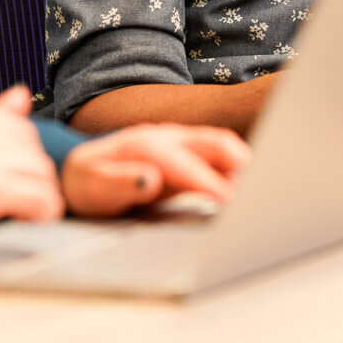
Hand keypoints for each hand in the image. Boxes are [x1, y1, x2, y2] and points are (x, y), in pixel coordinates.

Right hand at [0, 86, 63, 260]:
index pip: (20, 126)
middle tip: (12, 199)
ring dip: (38, 195)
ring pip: (42, 172)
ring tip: (18, 212)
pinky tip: (29, 220)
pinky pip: (41, 197)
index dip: (18, 158)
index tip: (2, 178)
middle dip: (30, 176)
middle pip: (34, 148)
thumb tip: (22, 93)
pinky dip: (43, 212)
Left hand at [61, 124, 251, 217]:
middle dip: (242, 166)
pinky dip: (237, 171)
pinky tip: (248, 191)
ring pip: (223, 148)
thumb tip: (151, 179)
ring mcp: (181, 143)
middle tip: (262, 195)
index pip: (187, 165)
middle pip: (216, 143)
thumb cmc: (87, 182)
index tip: (232, 204)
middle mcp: (170, 138)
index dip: (211, 184)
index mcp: (147, 146)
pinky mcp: (188, 154)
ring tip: (263, 194)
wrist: (79, 170)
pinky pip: (219, 157)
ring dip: (244, 168)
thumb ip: (119, 182)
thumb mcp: (92, 186)